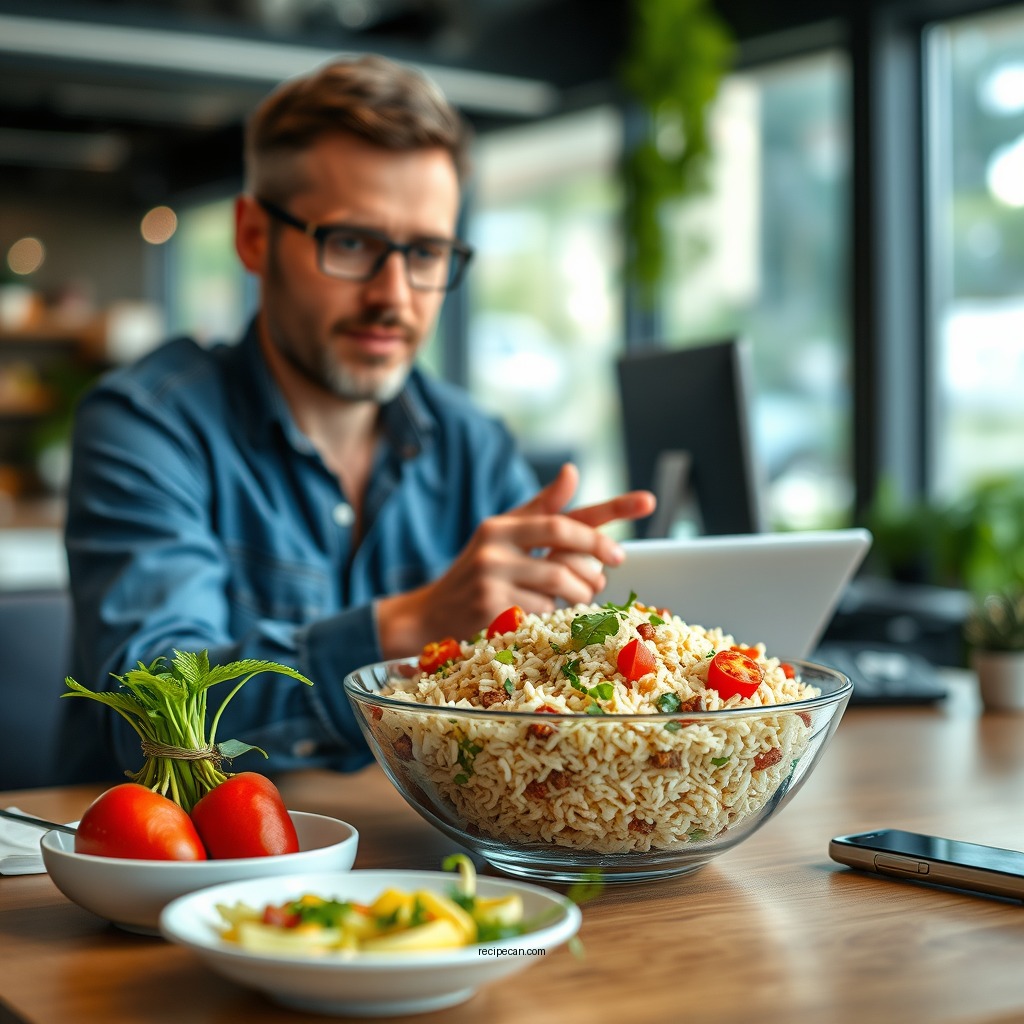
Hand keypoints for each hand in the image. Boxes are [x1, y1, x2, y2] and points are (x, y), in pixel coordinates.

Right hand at [376, 463, 655, 656]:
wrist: (431, 614)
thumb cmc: (479, 573)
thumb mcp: (506, 537)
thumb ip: (541, 508)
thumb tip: (572, 471)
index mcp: (504, 524)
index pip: (565, 513)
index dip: (610, 508)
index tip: (648, 501)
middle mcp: (496, 543)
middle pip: (566, 541)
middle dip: (597, 557)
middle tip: (609, 570)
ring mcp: (492, 575)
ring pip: (561, 581)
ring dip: (579, 592)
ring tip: (578, 595)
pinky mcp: (491, 606)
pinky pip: (543, 609)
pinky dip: (551, 613)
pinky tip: (540, 612)